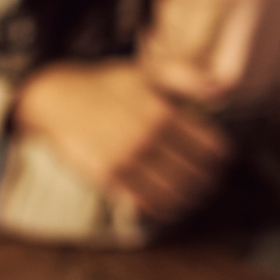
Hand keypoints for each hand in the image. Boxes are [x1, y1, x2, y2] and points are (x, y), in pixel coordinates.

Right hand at [14, 60, 228, 220]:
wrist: (56, 100)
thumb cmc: (104, 85)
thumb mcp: (145, 72)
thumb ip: (185, 77)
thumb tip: (223, 91)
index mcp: (161, 112)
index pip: (210, 147)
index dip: (219, 155)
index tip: (218, 158)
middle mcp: (146, 139)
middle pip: (196, 174)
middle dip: (207, 179)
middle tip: (208, 180)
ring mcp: (126, 162)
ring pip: (175, 193)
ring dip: (189, 198)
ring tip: (192, 195)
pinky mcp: (108, 178)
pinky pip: (146, 203)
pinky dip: (163, 208)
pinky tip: (168, 204)